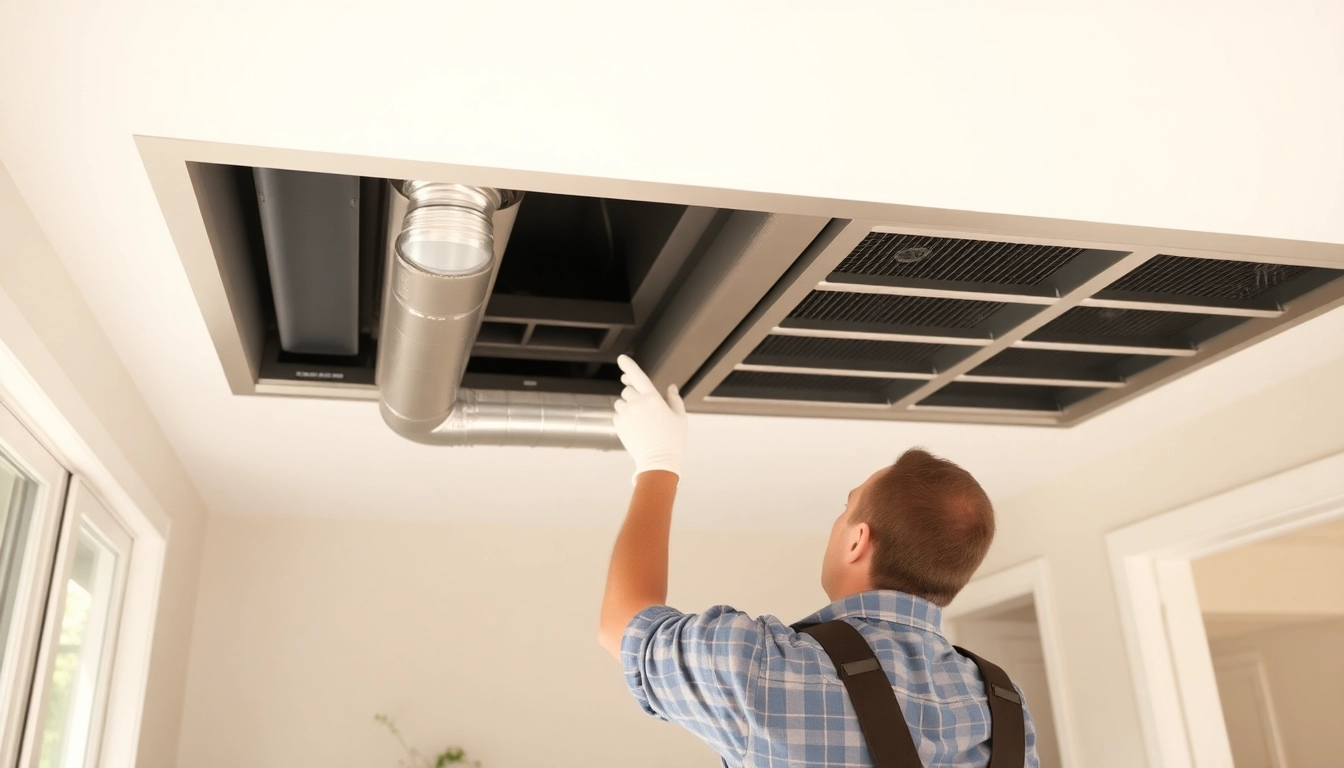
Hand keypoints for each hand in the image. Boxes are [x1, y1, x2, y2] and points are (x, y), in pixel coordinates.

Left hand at [613, 355, 686, 479]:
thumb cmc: (672, 440)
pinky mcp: (618, 425)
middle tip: (643, 407)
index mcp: (653, 398)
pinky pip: (616, 414)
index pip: (638, 376)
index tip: (621, 358)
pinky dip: (623, 418)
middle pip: (628, 390)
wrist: (658, 461)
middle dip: (634, 394)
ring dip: (627, 406)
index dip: (628, 365)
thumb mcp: (680, 417)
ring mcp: (626, 414)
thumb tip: (670, 387)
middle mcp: (637, 403)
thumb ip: (674, 399)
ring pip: (620, 402)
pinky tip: (635, 428)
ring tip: (640, 421)